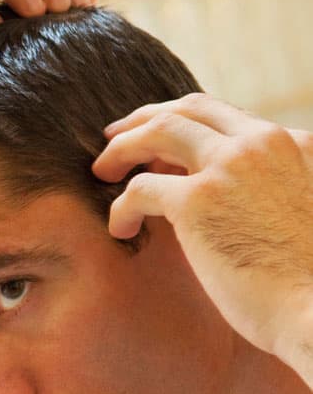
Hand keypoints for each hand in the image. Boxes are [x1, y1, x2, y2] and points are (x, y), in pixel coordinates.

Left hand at [93, 93, 312, 359]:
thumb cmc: (308, 284)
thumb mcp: (298, 214)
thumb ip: (267, 192)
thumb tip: (221, 204)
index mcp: (294, 144)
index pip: (227, 117)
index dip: (183, 124)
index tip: (158, 144)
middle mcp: (263, 143)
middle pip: (188, 109)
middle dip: (143, 120)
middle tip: (114, 139)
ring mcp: (230, 166)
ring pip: (158, 131)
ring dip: (121, 148)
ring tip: (102, 172)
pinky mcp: (197, 200)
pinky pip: (139, 188)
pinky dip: (121, 207)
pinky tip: (121, 228)